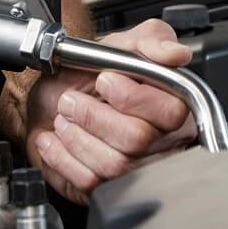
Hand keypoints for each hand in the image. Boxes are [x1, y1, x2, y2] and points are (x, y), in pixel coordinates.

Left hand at [13, 21, 197, 203]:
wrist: (50, 99)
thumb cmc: (87, 74)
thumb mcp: (118, 44)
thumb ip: (150, 40)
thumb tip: (177, 53)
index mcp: (171, 105)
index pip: (170, 112)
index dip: (132, 97)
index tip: (104, 80)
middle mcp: (159, 142)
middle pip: (138, 139)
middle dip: (94, 115)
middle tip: (71, 101)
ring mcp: (135, 169)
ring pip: (114, 164)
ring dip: (77, 136)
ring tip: (63, 119)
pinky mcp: (107, 188)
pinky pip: (90, 182)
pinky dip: (62, 157)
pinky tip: (55, 140)